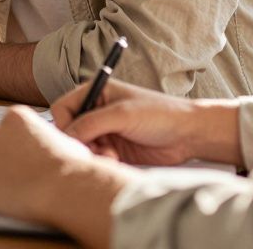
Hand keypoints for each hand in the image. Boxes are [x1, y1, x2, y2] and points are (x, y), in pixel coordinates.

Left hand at [0, 106, 125, 246]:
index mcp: (15, 117)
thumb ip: (47, 138)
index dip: (13, 144)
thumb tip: (52, 145)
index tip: (19, 156)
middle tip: (13, 172)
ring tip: (9, 187)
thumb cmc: (69, 167)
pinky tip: (4, 198)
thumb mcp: (64, 140)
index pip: (5, 127)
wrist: (62, 188)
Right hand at [53, 80, 240, 166]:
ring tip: (110, 155)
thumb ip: (91, 123)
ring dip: (92, 153)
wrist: (189, 134)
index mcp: (96, 92)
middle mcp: (97, 111)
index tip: (75, 137)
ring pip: (82, 146)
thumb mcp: (122, 114)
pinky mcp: (113, 149)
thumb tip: (67, 136)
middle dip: (80, 141)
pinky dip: (101, 160)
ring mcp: (105, 131)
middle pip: (70, 129)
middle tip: (93, 149)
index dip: (64, 123)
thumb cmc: (159, 114)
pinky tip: (116, 160)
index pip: (63, 108)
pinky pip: (96, 157)